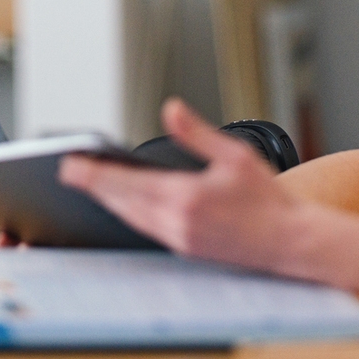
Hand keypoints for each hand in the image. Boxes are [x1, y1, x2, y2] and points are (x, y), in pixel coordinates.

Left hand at [59, 98, 302, 269]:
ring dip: (108, 201)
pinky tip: (122, 204)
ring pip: (130, 218)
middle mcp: (176, 224)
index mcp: (185, 198)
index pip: (126, 184)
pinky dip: (127, 214)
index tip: (70, 165)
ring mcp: (179, 240)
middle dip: (92, 186)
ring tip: (88, 184)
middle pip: (120, 203)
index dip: (94, 174)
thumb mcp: (235, 155)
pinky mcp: (185, 249)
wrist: (291, 243)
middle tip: (68, 171)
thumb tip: (171, 109)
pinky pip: (145, 229)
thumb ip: (197, 133)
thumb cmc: (268, 199)